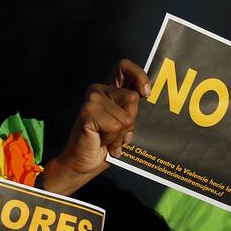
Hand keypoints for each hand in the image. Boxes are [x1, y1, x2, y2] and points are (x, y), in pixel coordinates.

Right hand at [42, 59, 149, 195]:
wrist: (85, 164)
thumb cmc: (107, 146)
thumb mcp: (126, 125)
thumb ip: (133, 110)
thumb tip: (146, 96)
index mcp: (110, 91)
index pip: (124, 67)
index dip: (138, 74)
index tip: (145, 92)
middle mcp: (100, 90)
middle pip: (132, 97)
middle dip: (131, 121)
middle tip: (118, 133)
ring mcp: (92, 99)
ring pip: (125, 116)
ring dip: (121, 134)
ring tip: (109, 139)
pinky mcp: (87, 111)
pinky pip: (115, 125)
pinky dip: (113, 139)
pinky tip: (102, 141)